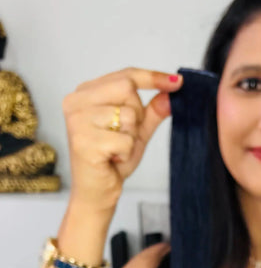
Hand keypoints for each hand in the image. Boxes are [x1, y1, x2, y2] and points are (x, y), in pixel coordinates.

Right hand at [62, 67, 182, 211]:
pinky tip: (112, 159)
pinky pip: (124, 140)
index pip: (124, 75)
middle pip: (127, 88)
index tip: (177, 82)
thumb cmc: (112, 161)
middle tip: (124, 135)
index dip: (152, 77)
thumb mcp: (137, 131)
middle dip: (137, 114)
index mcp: (85, 94)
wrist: (97, 193)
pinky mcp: (84, 141)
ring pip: (128, 115)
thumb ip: (152, 110)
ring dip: (131, 137)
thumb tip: (172, 89)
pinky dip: (126, 153)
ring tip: (115, 149)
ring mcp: (77, 120)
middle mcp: (76, 102)